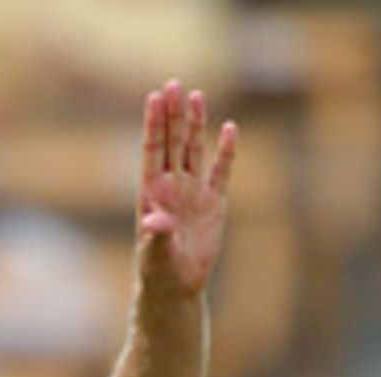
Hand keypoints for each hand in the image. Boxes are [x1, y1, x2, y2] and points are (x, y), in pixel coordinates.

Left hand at [136, 80, 236, 297]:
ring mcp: (193, 192)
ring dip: (195, 124)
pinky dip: (226, 152)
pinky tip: (229, 129)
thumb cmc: (157, 273)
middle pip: (173, 142)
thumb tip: (155, 220)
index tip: (155, 98)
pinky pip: (221, 171)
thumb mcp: (154, 257)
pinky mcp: (214, 203)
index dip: (154, 124)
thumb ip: (155, 237)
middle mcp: (171, 186)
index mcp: (151, 193)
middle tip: (174, 85)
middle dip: (173, 115)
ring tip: (196, 95)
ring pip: (194, 150)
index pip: (152, 150)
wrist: (176, 287)